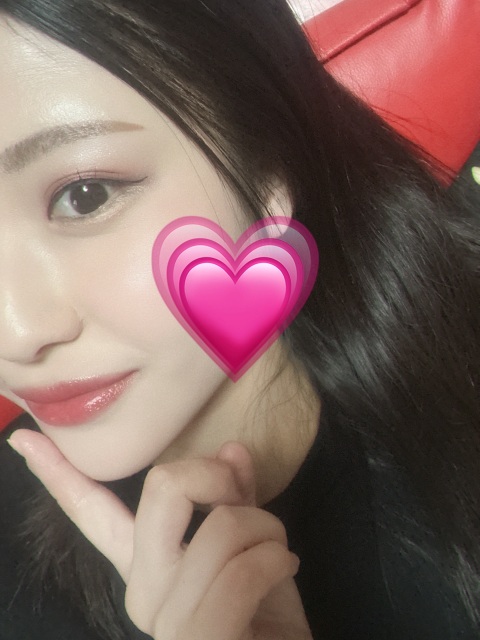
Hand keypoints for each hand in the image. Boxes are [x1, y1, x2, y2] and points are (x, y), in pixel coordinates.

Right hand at [8, 429, 312, 639]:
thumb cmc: (268, 611)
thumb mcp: (253, 543)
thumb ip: (236, 497)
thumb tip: (231, 449)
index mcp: (146, 563)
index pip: (92, 512)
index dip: (58, 473)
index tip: (25, 438)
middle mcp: (142, 590)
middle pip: (164, 486)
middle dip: (218, 477)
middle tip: (246, 501)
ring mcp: (164, 619)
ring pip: (218, 527)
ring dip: (266, 527)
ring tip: (277, 551)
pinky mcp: (197, 639)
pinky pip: (238, 572)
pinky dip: (273, 558)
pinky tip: (283, 567)